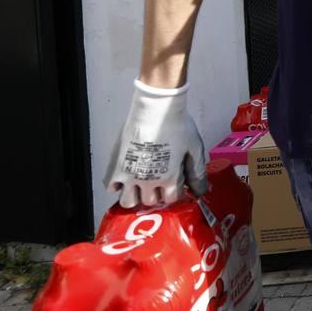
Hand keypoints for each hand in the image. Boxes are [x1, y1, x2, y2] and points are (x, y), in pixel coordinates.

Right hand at [104, 80, 208, 207]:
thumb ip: (197, 173)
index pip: (171, 199)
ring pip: (129, 202)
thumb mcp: (194, 148)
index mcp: (169, 178)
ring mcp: (129, 175)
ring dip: (136, 196)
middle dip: (157, 194)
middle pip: (151, 201)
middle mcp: (148, 181)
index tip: (174, 182)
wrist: (155, 108)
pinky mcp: (115, 165)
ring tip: (141, 184)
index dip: (174, 191)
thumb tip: (201, 191)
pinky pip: (110, 187)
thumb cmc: (176, 124)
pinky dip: (117, 186)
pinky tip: (126, 177)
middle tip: (158, 182)